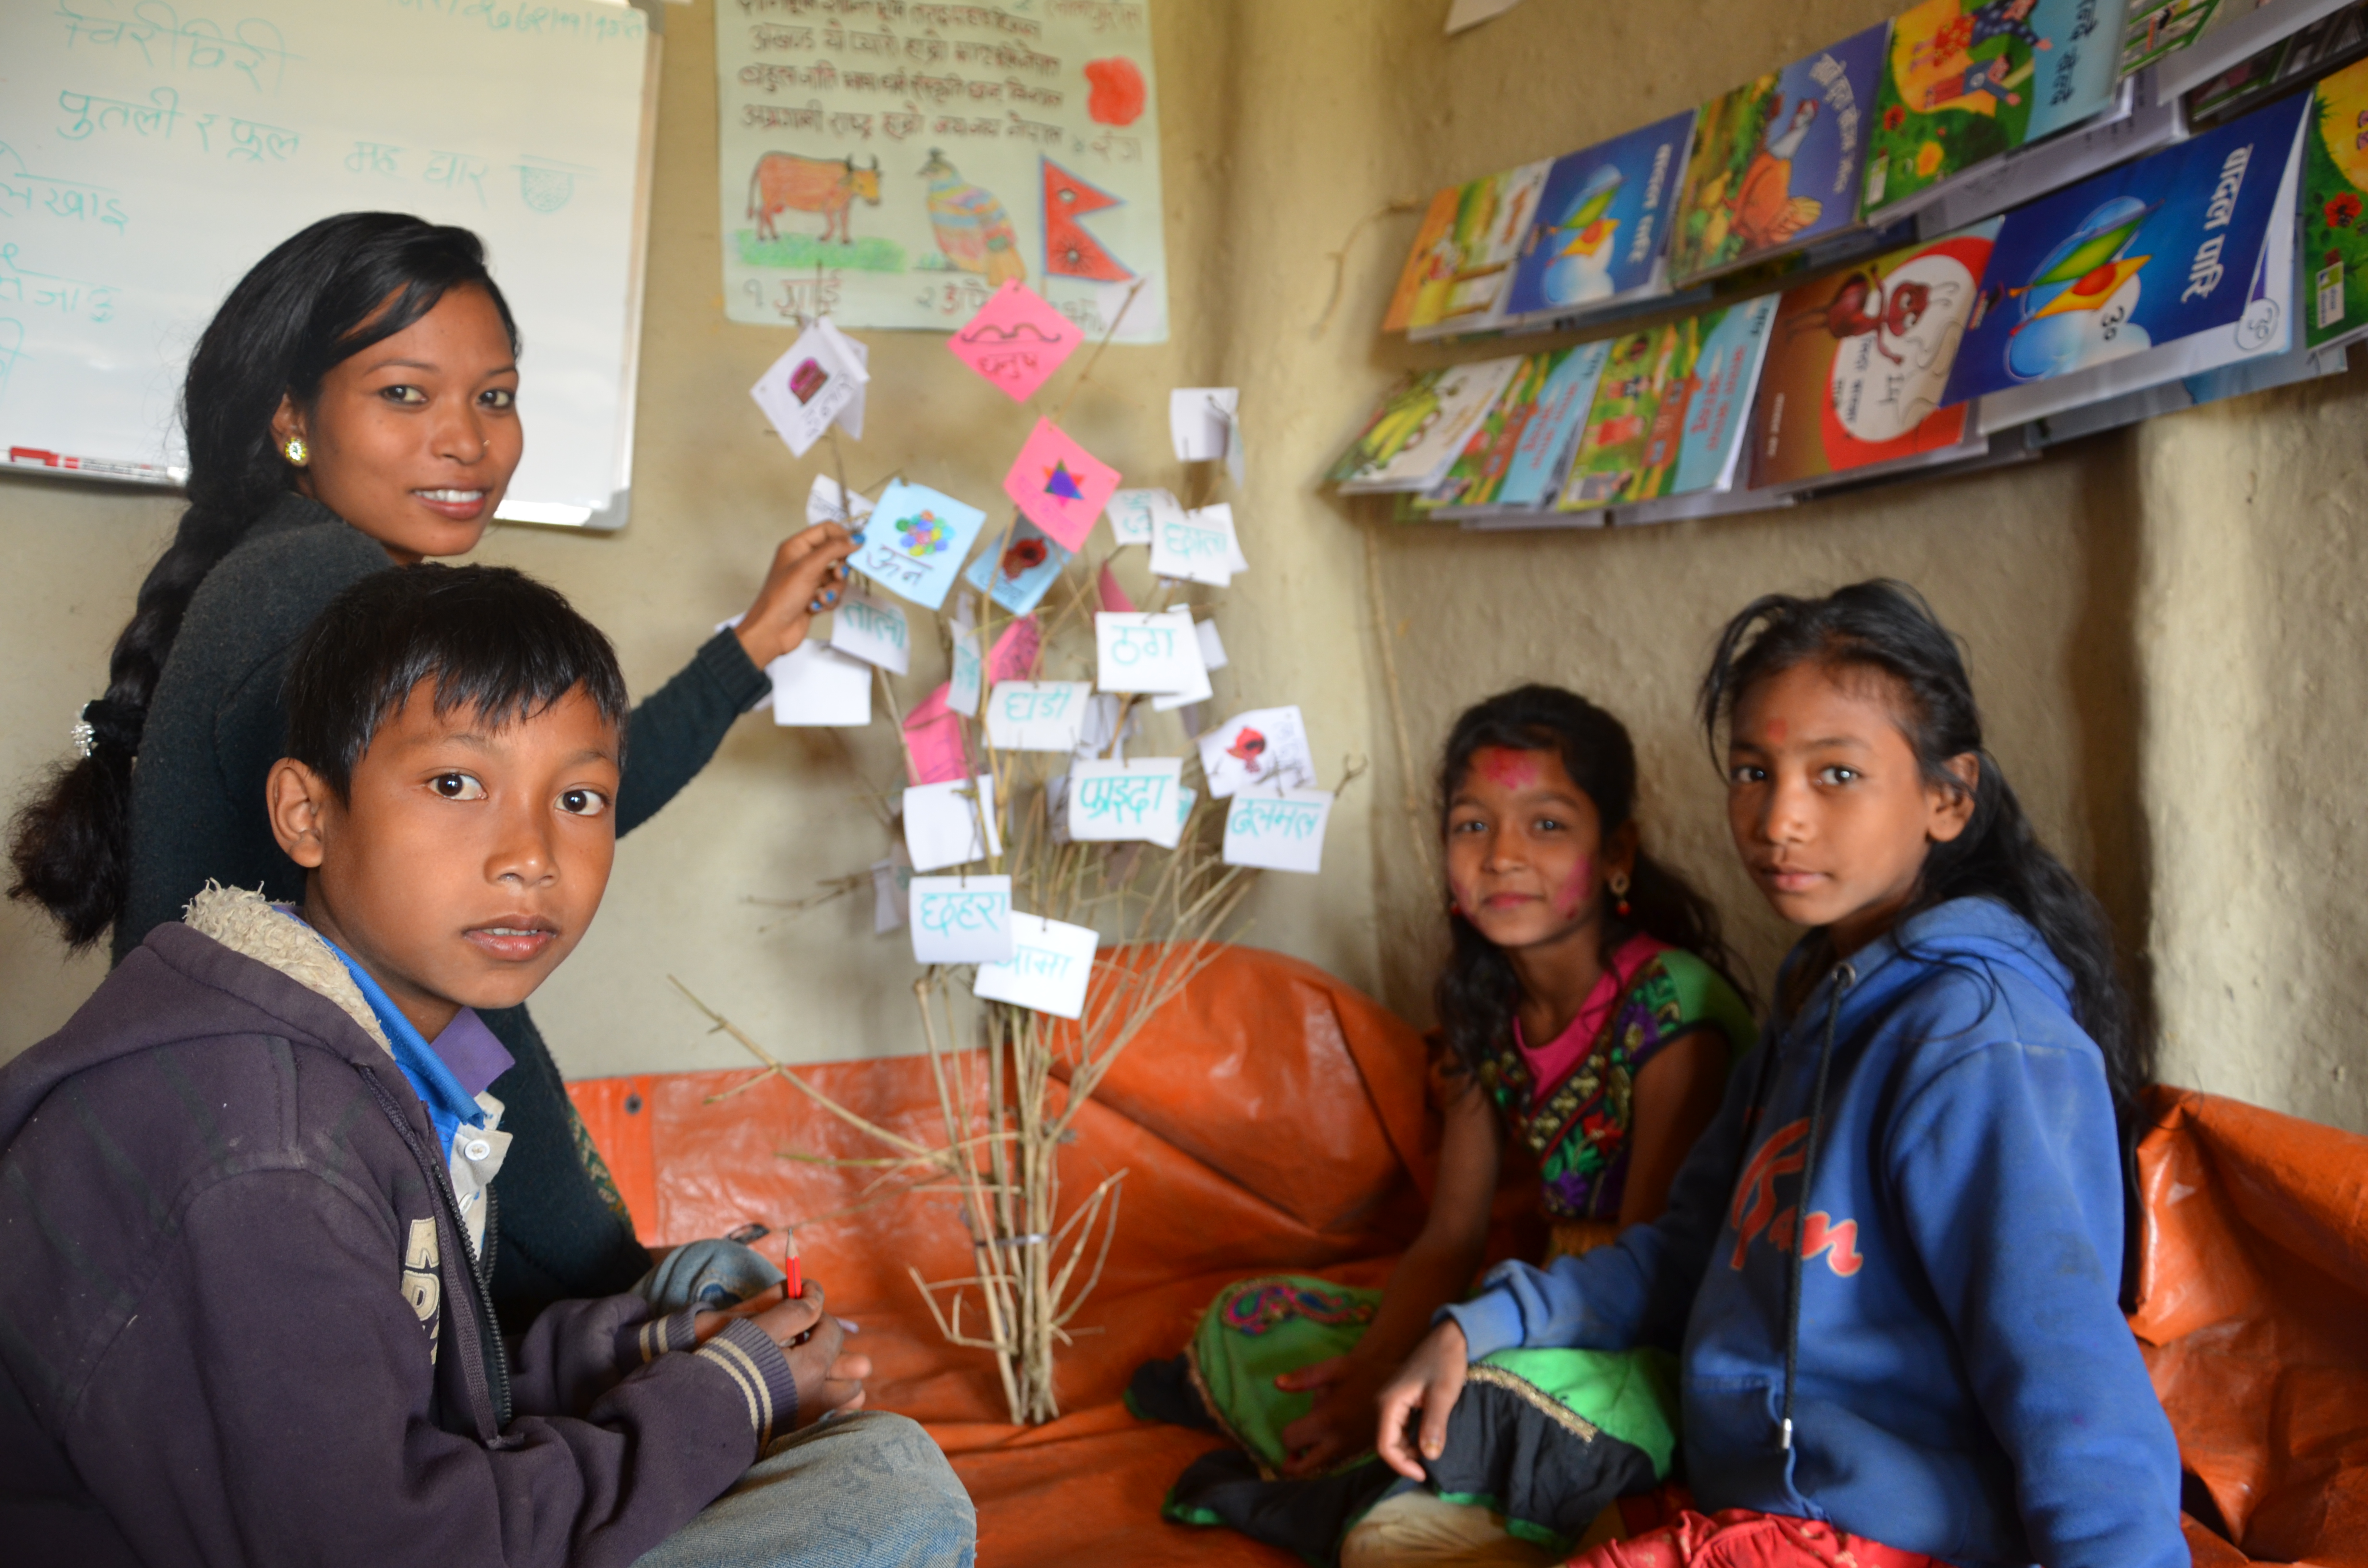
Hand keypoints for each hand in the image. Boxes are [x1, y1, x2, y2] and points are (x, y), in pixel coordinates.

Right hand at [699, 1279, 869, 1428]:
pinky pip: (830, 1418)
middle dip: (839, 1352)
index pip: (833, 1331)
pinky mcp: (794, 1433)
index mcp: (811, 1367)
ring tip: (819, 1370)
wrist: (699, 1409)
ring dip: (841, 1381)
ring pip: (848, 1399)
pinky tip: (813, 1395)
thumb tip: (816, 1296)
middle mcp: (817, 1397)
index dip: (818, 1315)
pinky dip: (831, 1406)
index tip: (802, 1313)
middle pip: (854, 1372)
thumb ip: (793, 1310)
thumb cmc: (727, 1363)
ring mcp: (807, 1419)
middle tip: (813, 1343)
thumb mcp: (757, 1327)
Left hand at [732, 522, 860, 667]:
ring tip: (821, 597)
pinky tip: (815, 607)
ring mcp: (809, 579)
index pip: (827, 530)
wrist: (772, 631)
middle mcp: (803, 560)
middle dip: (840, 568)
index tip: (858, 547)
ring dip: (833, 589)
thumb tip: (857, 538)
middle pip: (836, 554)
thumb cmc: (781, 597)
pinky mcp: (815, 596)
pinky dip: (828, 600)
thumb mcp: (809, 567)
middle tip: (837, 576)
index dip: (843, 536)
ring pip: (837, 576)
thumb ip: (834, 549)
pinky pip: (833, 592)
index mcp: (797, 546)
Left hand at [1276, 1355, 1384, 1477]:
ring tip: (1306, 1450)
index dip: (1286, 1435)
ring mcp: (1350, 1451)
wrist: (1400, 1388)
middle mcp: (1336, 1442)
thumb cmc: (1365, 1373)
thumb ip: (1304, 1376)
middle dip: (1292, 1464)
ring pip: (1320, 1469)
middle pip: (1303, 1469)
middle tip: (1291, 1454)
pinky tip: (1326, 1447)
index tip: (1292, 1428)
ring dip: (1310, 1463)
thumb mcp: (1336, 1367)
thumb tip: (1277, 1383)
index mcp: (1326, 1420)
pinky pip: (1337, 1464)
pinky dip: (1327, 1461)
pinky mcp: (1361, 1454)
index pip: (1291, 1439)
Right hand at [1373, 1320, 1467, 1480]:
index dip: (1401, 1464)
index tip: (1424, 1474)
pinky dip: (1413, 1438)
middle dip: (1406, 1459)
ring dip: (1410, 1449)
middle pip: (1387, 1442)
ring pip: (1395, 1435)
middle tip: (1430, 1468)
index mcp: (1389, 1402)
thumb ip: (1434, 1426)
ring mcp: (1393, 1400)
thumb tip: (1430, 1456)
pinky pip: (1402, 1426)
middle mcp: (1385, 1402)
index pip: (1385, 1445)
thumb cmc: (1446, 1362)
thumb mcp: (1442, 1395)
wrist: (1451, 1337)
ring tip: (1431, 1454)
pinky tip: (1429, 1440)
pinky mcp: (1403, 1399)